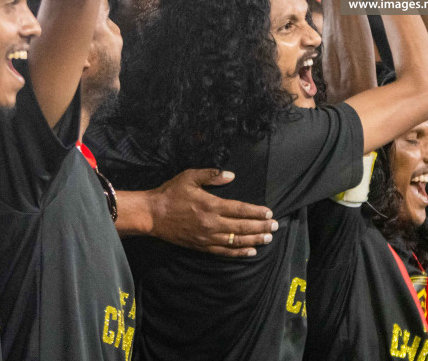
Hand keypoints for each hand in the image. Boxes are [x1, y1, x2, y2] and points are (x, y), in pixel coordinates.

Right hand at [146, 168, 276, 257]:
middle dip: (260, 227)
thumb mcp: (189, 177)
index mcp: (210, 205)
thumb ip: (211, 175)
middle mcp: (211, 223)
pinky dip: (239, 253)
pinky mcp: (201, 246)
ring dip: (254, 240)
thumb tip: (231, 175)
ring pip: (236, 241)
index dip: (256, 212)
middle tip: (275, 227)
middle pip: (242, 227)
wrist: (152, 215)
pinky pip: (224, 251)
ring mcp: (207, 237)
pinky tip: (251, 252)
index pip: (240, 210)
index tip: (269, 213)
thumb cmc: (171, 193)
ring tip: (268, 238)